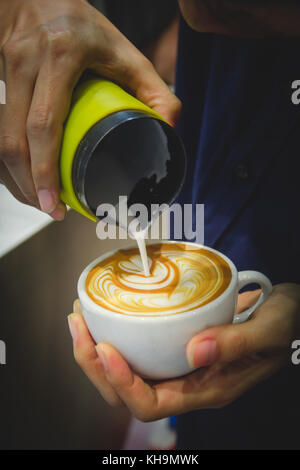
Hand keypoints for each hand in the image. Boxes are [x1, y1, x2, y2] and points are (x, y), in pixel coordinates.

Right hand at [0, 0, 179, 218]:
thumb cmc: (84, 26)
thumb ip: (155, 88)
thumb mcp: (126, 52)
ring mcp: (6, 69)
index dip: (44, 169)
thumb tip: (170, 127)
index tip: (54, 200)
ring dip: (15, 176)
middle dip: (27, 184)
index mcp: (61, 55)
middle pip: (13, 139)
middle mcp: (26, 62)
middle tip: (50, 209)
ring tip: (38, 199)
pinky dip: (7, 159)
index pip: (44, 124)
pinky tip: (22, 175)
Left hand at [68, 283, 299, 420]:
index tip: (106, 347)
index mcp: (207, 390)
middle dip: (95, 363)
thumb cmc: (287, 327)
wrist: (292, 317)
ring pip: (128, 370)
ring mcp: (181, 364)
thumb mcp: (270, 331)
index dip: (123, 382)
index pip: (152, 404)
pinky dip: (116, 332)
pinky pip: (138, 348)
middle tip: (79, 324)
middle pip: (128, 391)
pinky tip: (107, 310)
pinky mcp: (178, 344)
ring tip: (81, 316)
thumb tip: (194, 351)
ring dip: (97, 348)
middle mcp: (188, 382)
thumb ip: (237, 343)